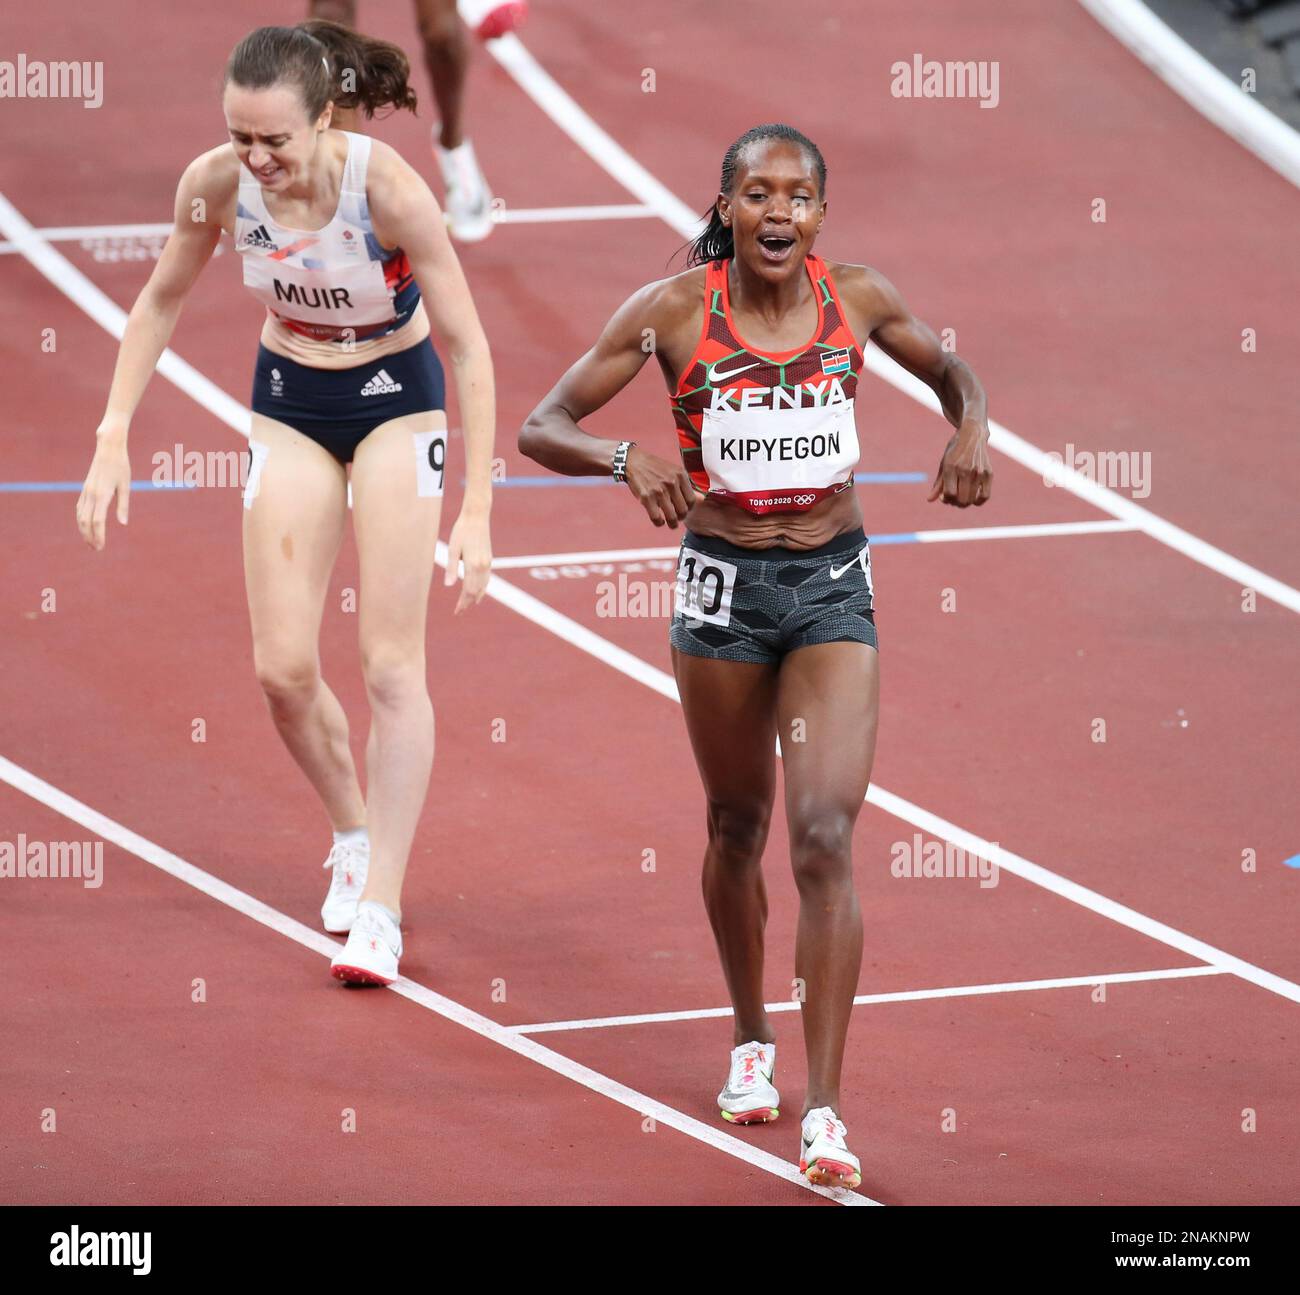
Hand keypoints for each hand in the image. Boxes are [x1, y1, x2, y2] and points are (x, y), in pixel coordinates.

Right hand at [77, 427, 130, 549]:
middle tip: (96, 549)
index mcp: (103, 495)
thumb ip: (123, 506)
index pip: (98, 521)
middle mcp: (91, 494)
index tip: (101, 547)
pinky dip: (81, 519)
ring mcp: (86, 491)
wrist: (108, 449)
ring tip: (90, 541)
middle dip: (89, 537)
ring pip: (80, 516)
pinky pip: (80, 508)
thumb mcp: (126, 486)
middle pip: (86, 521)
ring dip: (84, 530)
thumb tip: (123, 523)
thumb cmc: (121, 467)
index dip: (99, 536)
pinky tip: (85, 526)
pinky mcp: (85, 488)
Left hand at [444, 508, 491, 613]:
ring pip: (484, 586)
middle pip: (476, 591)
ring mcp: (488, 563)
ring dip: (476, 597)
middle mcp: (483, 566)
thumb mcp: (452, 549)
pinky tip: (479, 592)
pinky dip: (483, 588)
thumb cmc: (461, 531)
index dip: (463, 602)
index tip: (457, 611)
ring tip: (468, 605)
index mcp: (473, 564)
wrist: (477, 516)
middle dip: (468, 602)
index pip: (468, 590)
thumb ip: (451, 568)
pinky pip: (487, 579)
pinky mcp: (489, 559)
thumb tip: (448, 585)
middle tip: (459, 612)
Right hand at [624, 445, 702, 527]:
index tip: (684, 510)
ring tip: (671, 524)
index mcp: (680, 475)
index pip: (692, 500)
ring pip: (671, 516)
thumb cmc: (655, 468)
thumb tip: (702, 499)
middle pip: (683, 510)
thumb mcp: (674, 472)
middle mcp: (671, 482)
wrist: (634, 461)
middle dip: (681, 517)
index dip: (689, 508)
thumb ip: (687, 486)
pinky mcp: (646, 497)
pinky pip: (657, 518)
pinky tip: (659, 521)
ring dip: (672, 524)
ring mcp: (659, 490)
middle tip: (677, 518)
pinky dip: (659, 523)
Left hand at [927, 424, 991, 507]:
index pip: (949, 494)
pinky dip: (978, 501)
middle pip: (961, 499)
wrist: (972, 434)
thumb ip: (938, 484)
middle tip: (953, 498)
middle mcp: (966, 470)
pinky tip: (973, 499)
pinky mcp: (989, 473)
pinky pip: (985, 496)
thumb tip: (929, 500)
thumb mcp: (943, 464)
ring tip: (961, 497)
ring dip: (964, 503)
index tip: (944, 496)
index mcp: (951, 467)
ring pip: (971, 499)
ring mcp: (979, 472)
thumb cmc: (955, 451)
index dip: (945, 499)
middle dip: (954, 503)